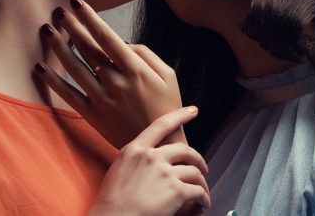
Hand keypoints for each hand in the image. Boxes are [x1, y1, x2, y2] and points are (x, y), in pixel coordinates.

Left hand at [35, 0, 184, 147]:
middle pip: (87, 48)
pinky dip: (52, 81)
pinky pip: (68, 95)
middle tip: (57, 11)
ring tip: (46, 30)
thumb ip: (145, 54)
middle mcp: (115, 81)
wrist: (160, 144)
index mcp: (134, 68)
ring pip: (74, 67)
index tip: (77, 2)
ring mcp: (102, 98)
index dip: (89, 17)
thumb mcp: (168, 75)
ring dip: (58, 46)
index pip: (106, 36)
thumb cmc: (166, 106)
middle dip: (71, 26)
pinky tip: (40, 67)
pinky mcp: (92, 114)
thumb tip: (121, 43)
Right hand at [87, 107, 209, 215]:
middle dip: (198, 159)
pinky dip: (204, 198)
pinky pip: (198, 191)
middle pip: (184, 150)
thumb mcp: (117, 170)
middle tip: (202, 167)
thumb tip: (147, 161)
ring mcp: (164, 173)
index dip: (180, 115)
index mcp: (134, 150)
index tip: (193, 111)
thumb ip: (134, 160)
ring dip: (202, 183)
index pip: (160, 125)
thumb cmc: (110, 203)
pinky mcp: (176, 190)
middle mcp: (150, 157)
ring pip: (194, 172)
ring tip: (203, 192)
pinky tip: (203, 204)